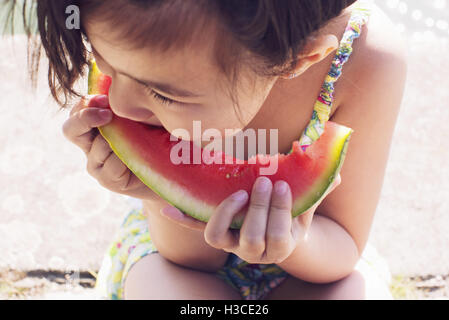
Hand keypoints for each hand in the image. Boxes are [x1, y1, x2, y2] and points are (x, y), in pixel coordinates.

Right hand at [62, 94, 159, 200]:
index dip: (86, 103)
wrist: (171, 171)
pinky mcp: (107, 180)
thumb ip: (128, 105)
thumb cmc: (159, 137)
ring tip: (142, 141)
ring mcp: (97, 164)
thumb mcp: (144, 116)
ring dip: (119, 140)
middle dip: (86, 118)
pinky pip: (112, 165)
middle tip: (108, 114)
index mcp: (95, 126)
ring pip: (98, 146)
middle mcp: (90, 145)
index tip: (105, 98)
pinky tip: (141, 158)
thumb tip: (118, 89)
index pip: (77, 111)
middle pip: (71, 129)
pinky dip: (126, 159)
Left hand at [160, 173, 341, 263]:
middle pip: (251, 239)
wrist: (273, 230)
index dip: (278, 213)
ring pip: (219, 238)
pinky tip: (167, 208)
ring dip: (225, 214)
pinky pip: (197, 228)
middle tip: (262, 181)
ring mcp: (230, 243)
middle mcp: (253, 251)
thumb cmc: (291, 215)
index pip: (278, 237)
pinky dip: (183, 219)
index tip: (281, 185)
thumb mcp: (306, 206)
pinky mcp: (215, 232)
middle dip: (258, 209)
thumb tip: (336, 173)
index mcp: (279, 245)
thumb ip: (318, 190)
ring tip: (237, 192)